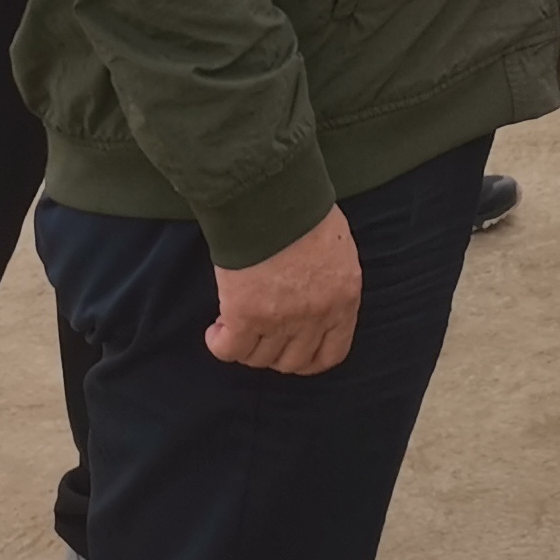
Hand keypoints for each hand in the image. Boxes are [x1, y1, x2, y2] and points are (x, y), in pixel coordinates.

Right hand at [207, 206, 361, 374]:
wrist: (273, 198)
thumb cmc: (304, 212)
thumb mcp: (336, 250)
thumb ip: (328, 282)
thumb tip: (311, 297)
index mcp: (343, 299)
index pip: (331, 354)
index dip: (307, 360)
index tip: (291, 351)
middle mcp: (315, 316)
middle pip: (292, 362)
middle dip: (273, 354)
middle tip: (259, 336)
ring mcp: (281, 320)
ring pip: (259, 359)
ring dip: (246, 347)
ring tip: (234, 325)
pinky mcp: (245, 316)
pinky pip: (229, 350)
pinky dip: (219, 344)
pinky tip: (216, 330)